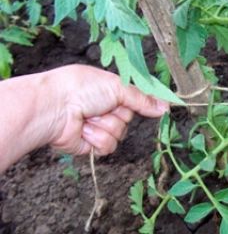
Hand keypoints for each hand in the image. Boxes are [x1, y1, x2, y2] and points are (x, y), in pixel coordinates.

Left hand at [47, 65, 168, 155]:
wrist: (55, 108)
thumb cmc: (81, 89)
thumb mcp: (117, 87)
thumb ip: (142, 99)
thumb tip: (165, 107)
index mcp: (110, 91)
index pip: (136, 100)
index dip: (145, 104)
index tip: (161, 107)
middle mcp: (105, 109)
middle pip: (129, 118)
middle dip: (118, 113)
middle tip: (102, 106)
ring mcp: (98, 127)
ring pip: (120, 134)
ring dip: (106, 125)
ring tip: (89, 117)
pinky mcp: (92, 144)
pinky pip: (108, 146)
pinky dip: (97, 138)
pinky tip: (84, 130)